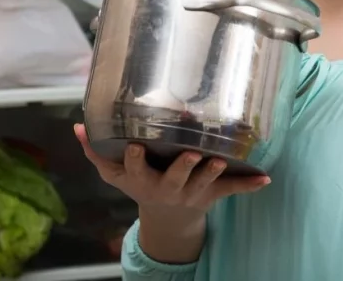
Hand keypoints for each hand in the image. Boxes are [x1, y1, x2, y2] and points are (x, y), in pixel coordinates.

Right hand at [74, 123, 269, 221]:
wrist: (168, 216)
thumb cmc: (141, 184)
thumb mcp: (116, 174)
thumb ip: (96, 151)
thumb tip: (78, 126)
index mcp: (145, 181)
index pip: (136, 169)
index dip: (135, 159)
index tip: (135, 145)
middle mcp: (170, 187)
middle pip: (176, 178)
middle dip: (184, 167)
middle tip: (193, 153)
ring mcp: (194, 191)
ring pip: (206, 182)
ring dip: (214, 172)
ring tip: (222, 160)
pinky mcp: (214, 193)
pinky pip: (233, 190)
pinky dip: (249, 185)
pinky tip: (264, 178)